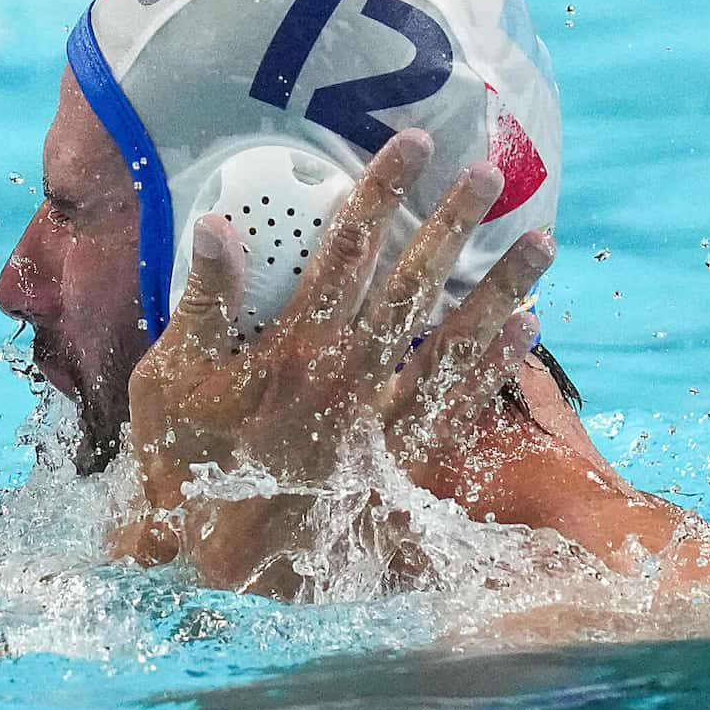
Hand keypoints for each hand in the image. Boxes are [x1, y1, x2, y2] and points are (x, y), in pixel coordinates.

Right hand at [124, 129, 540, 590]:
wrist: (215, 563)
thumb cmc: (182, 468)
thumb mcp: (167, 383)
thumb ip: (202, 304)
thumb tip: (218, 223)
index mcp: (294, 345)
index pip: (344, 250)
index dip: (379, 193)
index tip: (412, 145)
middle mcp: (348, 376)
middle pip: (412, 284)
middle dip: (451, 224)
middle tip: (490, 173)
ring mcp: (381, 421)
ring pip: (452, 341)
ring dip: (499, 287)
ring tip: (542, 243)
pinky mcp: (400, 465)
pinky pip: (460, 408)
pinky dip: (495, 369)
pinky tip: (527, 333)